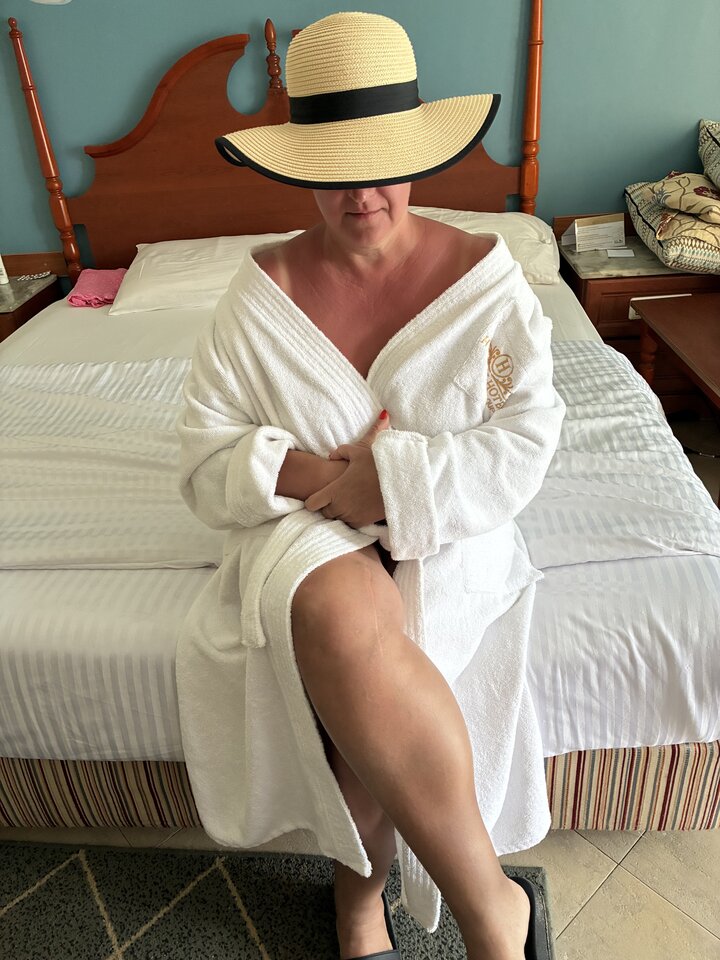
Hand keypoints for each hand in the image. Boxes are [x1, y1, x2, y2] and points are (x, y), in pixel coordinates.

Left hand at [304, 411, 390, 527]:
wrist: (400, 481)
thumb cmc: (377, 465)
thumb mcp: (358, 452)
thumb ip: (341, 452)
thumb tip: (331, 455)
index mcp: (334, 491)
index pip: (312, 504)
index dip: (314, 500)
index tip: (320, 496)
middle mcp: (340, 507)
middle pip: (325, 514)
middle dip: (328, 506)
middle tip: (338, 497)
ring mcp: (352, 516)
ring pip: (338, 520)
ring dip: (341, 513)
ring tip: (350, 501)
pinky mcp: (364, 523)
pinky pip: (352, 524)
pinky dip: (353, 518)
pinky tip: (360, 507)